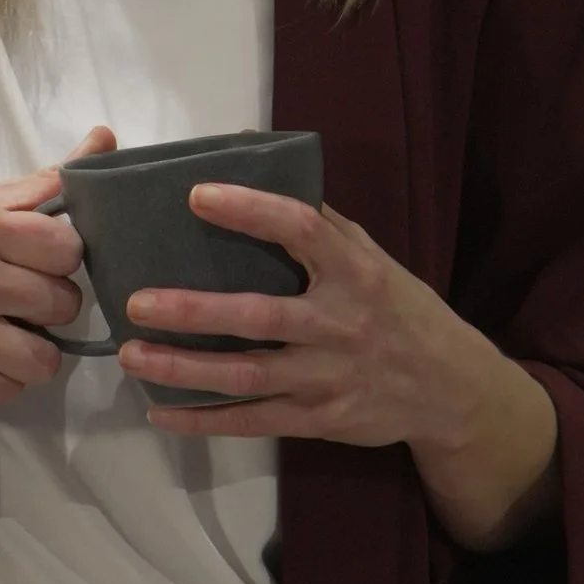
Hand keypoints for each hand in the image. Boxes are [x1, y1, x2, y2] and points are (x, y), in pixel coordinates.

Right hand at [0, 133, 111, 494]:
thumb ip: (40, 182)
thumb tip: (106, 138)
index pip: (68, 244)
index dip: (62, 259)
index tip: (39, 262)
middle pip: (63, 302)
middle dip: (49, 307)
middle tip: (18, 302)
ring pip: (45, 357)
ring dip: (33, 353)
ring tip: (6, 337)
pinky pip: (11, 388)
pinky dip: (2, 380)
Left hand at [121, 184, 561, 551]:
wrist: (451, 389)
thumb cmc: (397, 308)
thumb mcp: (371, 257)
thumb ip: (318, 222)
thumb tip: (254, 162)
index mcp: (354, 271)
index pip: (301, 229)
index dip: (249, 211)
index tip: (196, 195)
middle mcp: (341, 323)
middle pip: (259, 316)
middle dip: (194, 311)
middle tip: (136, 302)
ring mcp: (329, 376)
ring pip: (247, 376)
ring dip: (185, 369)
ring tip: (132, 357)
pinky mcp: (321, 419)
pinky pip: (254, 421)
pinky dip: (205, 420)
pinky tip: (162, 412)